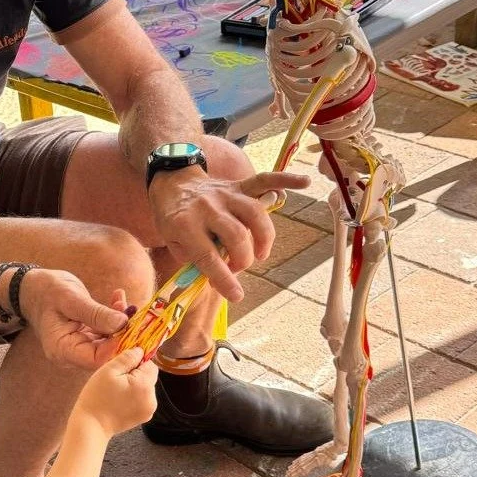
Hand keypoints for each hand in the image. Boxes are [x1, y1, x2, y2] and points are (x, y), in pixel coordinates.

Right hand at [17, 268, 128, 369]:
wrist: (34, 288)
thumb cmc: (47, 292)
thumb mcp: (71, 299)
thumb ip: (96, 313)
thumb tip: (123, 323)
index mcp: (63, 350)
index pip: (96, 359)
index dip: (116, 347)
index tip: (131, 328)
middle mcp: (72, 353)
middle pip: (105, 354)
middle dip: (123, 334)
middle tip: (136, 314)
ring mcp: (80, 346)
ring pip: (108, 342)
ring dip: (121, 323)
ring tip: (125, 302)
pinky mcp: (86, 337)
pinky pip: (105, 332)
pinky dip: (114, 317)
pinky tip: (118, 298)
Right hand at [73, 346, 158, 437]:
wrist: (92, 425)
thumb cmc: (97, 397)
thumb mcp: (108, 371)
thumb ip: (127, 358)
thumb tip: (140, 350)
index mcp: (144, 384)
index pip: (150, 364)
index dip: (137, 362)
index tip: (122, 367)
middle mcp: (152, 398)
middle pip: (149, 376)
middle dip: (136, 374)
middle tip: (116, 380)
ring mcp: (149, 409)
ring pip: (146, 387)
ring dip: (135, 386)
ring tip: (117, 392)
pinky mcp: (144, 417)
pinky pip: (143, 399)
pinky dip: (134, 397)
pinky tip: (120, 401)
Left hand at [149, 169, 310, 302]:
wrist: (172, 181)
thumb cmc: (173, 218)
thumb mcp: (172, 242)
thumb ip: (194, 260)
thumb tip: (218, 278)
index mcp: (184, 224)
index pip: (208, 257)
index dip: (224, 279)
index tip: (237, 296)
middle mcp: (208, 208)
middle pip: (236, 236)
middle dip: (242, 259)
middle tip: (237, 267)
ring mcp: (226, 195)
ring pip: (254, 214)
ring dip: (263, 238)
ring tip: (260, 254)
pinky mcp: (238, 186)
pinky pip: (264, 180)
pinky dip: (285, 180)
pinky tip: (304, 183)